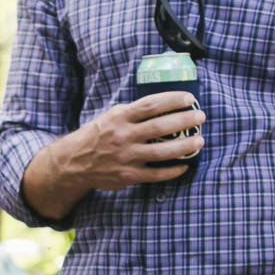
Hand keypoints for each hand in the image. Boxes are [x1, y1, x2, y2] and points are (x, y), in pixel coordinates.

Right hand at [64, 95, 204, 190]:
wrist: (74, 163)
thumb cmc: (98, 136)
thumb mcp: (111, 117)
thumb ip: (133, 112)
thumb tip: (163, 104)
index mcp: (120, 118)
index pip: (150, 105)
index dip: (172, 100)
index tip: (190, 98)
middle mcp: (123, 137)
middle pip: (160, 127)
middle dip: (184, 121)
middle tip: (200, 117)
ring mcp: (126, 157)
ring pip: (162, 152)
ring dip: (185, 146)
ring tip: (200, 140)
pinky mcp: (127, 176)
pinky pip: (156, 174)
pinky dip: (173, 170)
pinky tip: (184, 165)